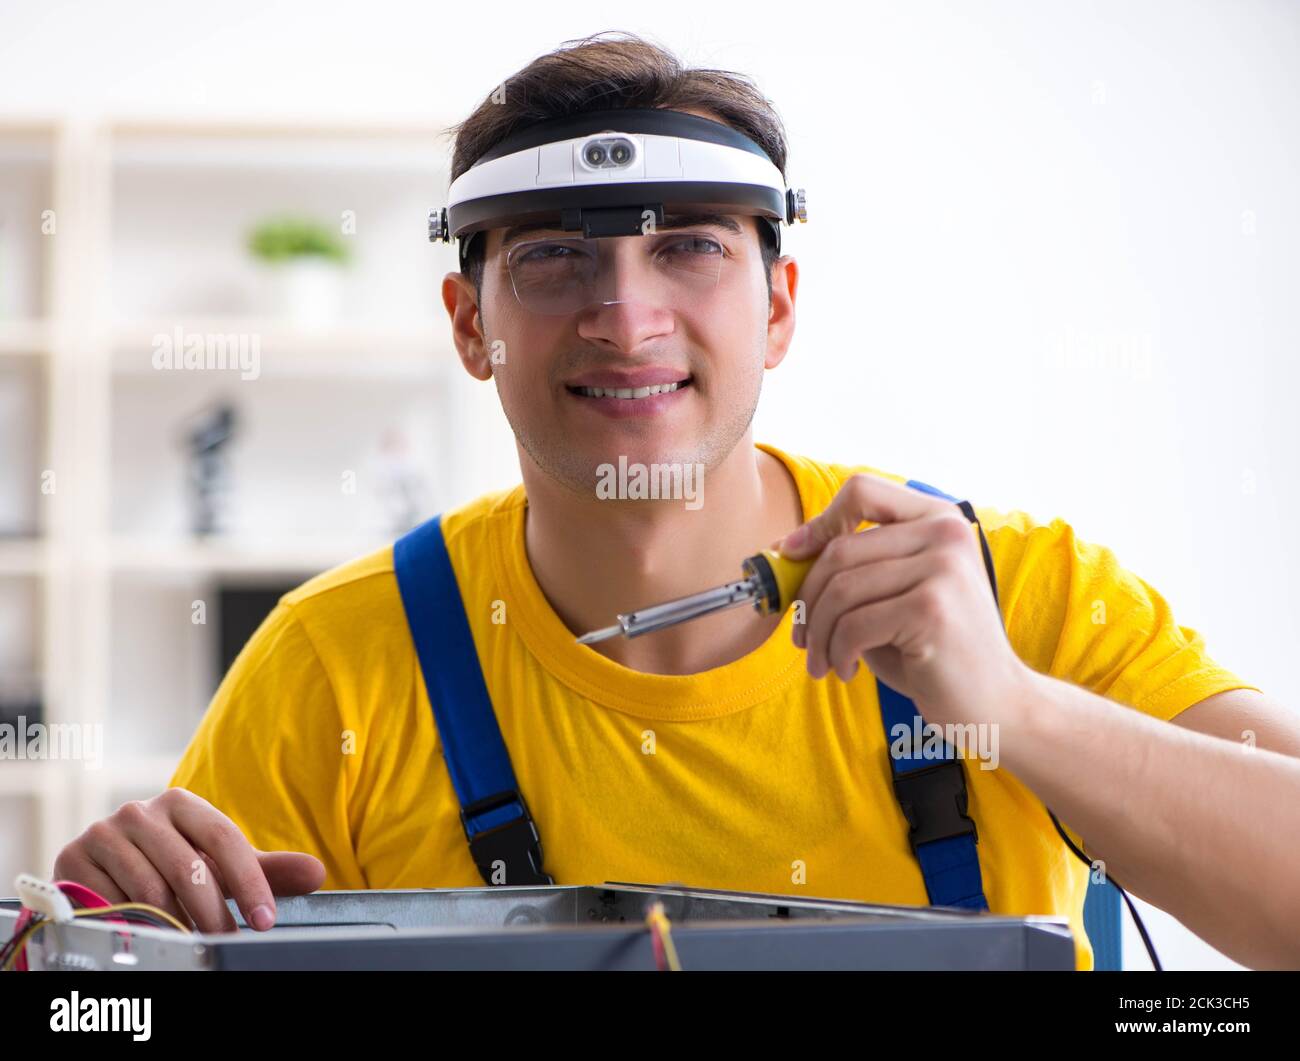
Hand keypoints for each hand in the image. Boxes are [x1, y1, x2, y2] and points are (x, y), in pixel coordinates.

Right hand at [52, 788, 325, 932]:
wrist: (105, 868)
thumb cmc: (174, 864)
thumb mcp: (218, 864)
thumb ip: (266, 870)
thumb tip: (317, 873)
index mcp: (180, 802)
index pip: (223, 839)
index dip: (248, 883)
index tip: (265, 922)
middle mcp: (139, 811)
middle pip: (187, 869)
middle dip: (214, 914)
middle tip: (227, 943)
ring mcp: (102, 833)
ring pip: (149, 893)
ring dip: (175, 925)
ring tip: (188, 940)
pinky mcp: (72, 860)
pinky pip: (111, 904)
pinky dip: (135, 925)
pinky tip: (147, 932)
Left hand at [776, 473, 1029, 728]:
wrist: (995, 703)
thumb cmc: (933, 650)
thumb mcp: (895, 596)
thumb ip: (857, 568)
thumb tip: (787, 551)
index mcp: (939, 519)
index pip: (862, 491)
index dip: (818, 521)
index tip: (792, 555)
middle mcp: (945, 533)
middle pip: (840, 549)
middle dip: (808, 599)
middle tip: (801, 637)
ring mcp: (943, 568)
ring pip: (841, 590)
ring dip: (818, 633)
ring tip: (822, 661)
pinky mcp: (932, 609)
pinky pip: (853, 625)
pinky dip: (837, 652)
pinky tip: (846, 670)